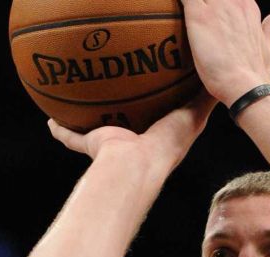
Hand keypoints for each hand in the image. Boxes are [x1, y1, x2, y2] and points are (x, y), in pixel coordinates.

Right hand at [48, 90, 216, 171]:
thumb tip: (218, 78)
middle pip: (127, 121)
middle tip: (117, 88)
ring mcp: (113, 144)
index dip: (159, 102)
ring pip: (96, 130)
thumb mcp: (194, 114)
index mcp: (159, 134)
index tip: (155, 85)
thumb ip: (204, 97)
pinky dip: (61, 130)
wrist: (138, 165)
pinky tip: (50, 117)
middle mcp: (136, 139)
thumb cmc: (168, 142)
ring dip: (88, 119)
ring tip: (80, 99)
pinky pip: (72, 137)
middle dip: (122, 110)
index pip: (160, 115)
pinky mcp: (94, 147)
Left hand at [180, 0, 269, 106]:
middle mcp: (233, 1)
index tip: (209, 15)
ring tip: (177, 12)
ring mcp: (216, 6)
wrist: (245, 87)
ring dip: (190, 3)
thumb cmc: (256, 74)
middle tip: (196, 24)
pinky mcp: (199, 15)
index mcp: (247, 7)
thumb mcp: (268, 48)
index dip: (215, 3)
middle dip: (202, 3)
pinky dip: (177, 2)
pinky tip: (164, 10)